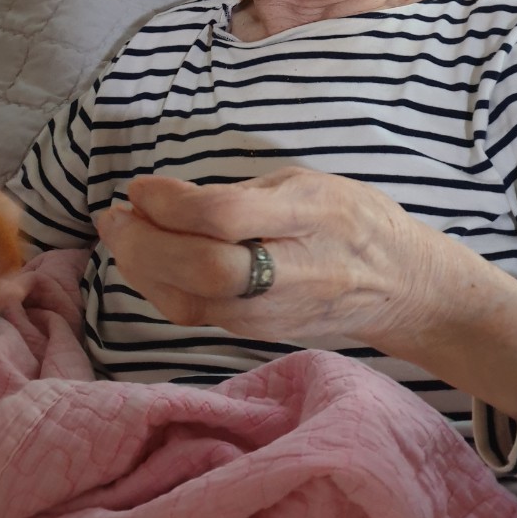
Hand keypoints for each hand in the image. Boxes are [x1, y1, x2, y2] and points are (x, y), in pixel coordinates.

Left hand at [96, 166, 516, 419]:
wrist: (402, 286)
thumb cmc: (352, 219)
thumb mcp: (308, 183)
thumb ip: (244, 193)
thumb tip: (164, 199)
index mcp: (310, 215)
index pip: (226, 217)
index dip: (171, 204)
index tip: (141, 187)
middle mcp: (294, 269)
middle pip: (203, 270)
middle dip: (143, 244)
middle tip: (113, 215)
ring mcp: (276, 311)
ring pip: (192, 302)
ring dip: (141, 269)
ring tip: (120, 234)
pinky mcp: (260, 334)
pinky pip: (198, 315)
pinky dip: (160, 289)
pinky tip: (146, 262)